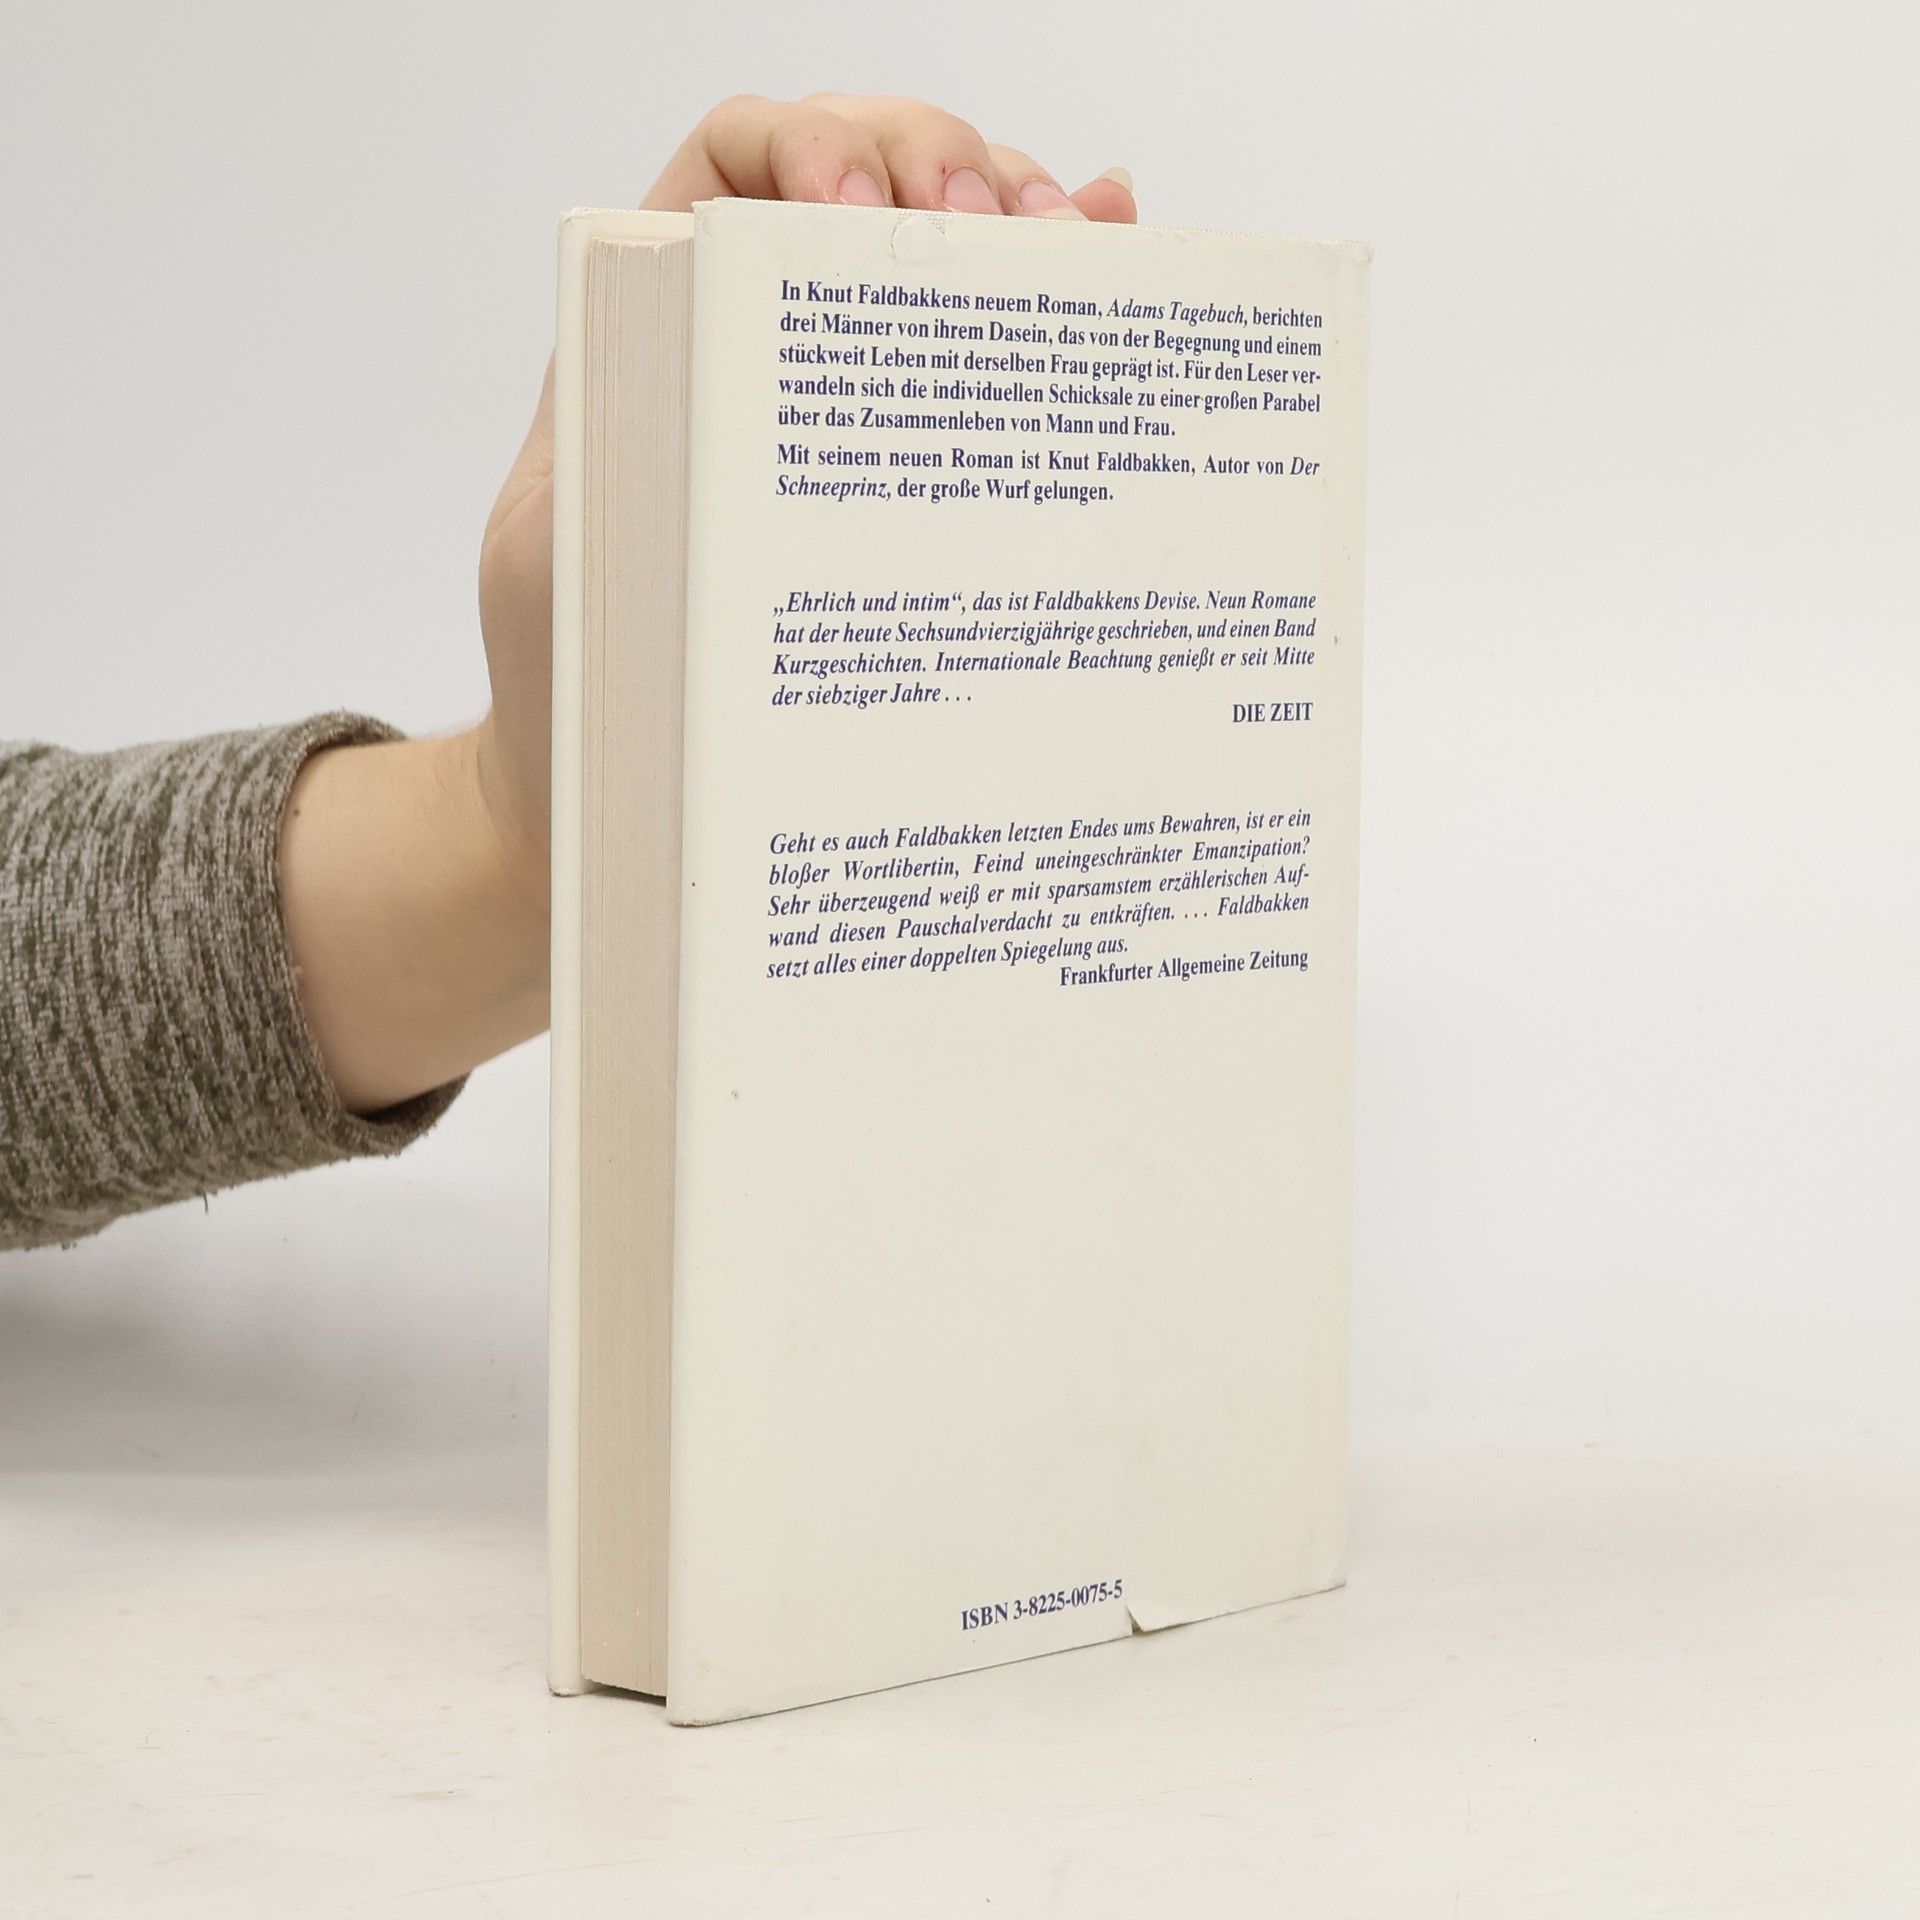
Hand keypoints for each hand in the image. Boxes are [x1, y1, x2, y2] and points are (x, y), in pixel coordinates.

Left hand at [284, 96, 1136, 1112]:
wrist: (626, 802)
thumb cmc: (575, 679)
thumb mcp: (563, 544)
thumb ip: (613, 425)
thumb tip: (694, 304)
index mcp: (665, 322)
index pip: (743, 155)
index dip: (812, 142)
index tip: (856, 214)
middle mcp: (766, 337)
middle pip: (873, 172)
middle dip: (943, 165)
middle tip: (988, 229)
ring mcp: (856, 404)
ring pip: (948, 252)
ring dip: (1019, 221)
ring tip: (1067, 248)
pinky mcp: (922, 478)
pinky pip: (998, 358)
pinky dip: (1063, 294)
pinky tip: (1114, 253)